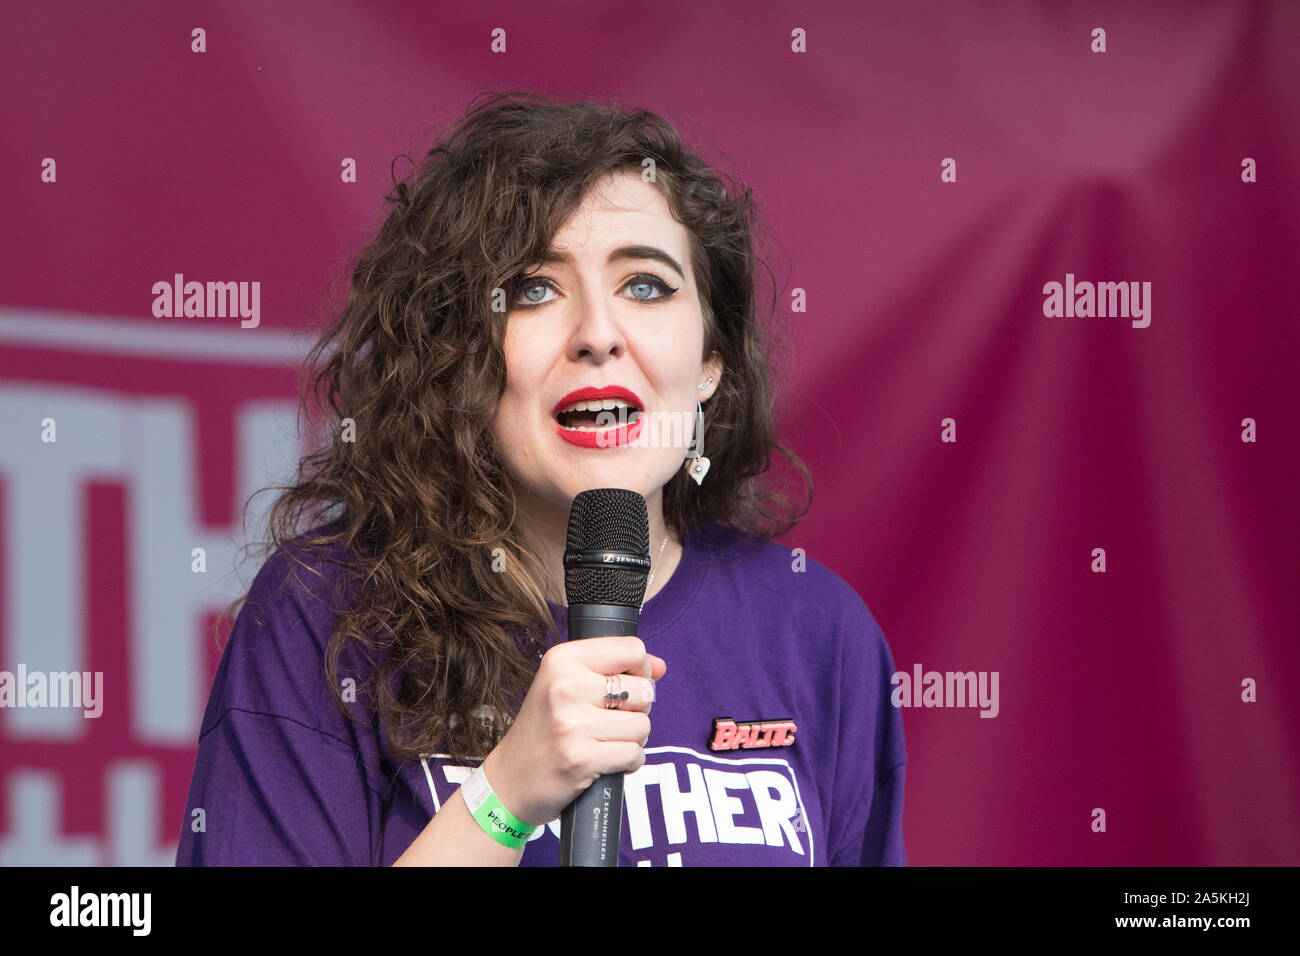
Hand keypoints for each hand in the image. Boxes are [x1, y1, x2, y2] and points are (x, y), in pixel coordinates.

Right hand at [481, 636, 666, 825]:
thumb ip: (616, 670)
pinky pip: (635, 753)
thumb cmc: (544, 730)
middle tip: (610, 721)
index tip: (626, 686)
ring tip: (604, 742)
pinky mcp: (581, 757)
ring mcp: (572, 723)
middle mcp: (565, 685)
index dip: (641, 670)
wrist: (509, 781)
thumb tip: (661, 666)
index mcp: (562, 659)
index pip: (632, 648)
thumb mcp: (568, 686)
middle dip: (638, 709)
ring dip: (632, 739)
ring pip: (643, 724)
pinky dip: (628, 762)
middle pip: (644, 688)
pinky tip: (605, 762)